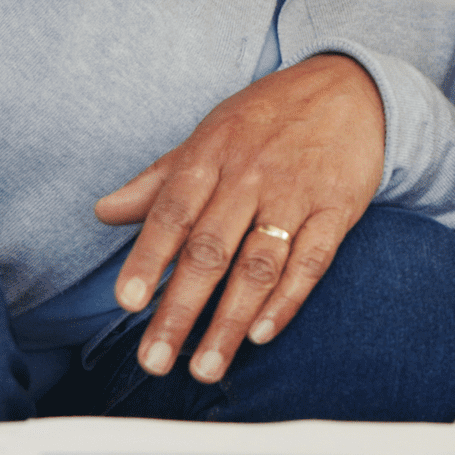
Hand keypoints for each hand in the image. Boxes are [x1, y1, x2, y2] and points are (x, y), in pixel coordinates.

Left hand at [93, 53, 383, 382]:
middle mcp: (251, 176)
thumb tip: (104, 212)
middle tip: (154, 359)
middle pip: (210, 250)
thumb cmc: (268, 117)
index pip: (172, 212)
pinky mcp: (336, 210)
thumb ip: (159, 180)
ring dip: (230, 321)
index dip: (147, 258)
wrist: (350, 88)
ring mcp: (296, 195)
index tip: (126, 302)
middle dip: (180, 310)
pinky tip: (261, 334)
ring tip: (205, 367)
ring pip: (258, 266)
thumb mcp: (209, 134)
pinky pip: (311, 261)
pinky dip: (287, 301)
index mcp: (211, 155)